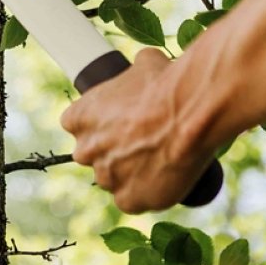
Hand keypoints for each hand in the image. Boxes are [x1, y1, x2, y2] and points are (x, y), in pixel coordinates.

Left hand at [60, 48, 213, 212]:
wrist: (190, 112)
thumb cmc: (165, 83)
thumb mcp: (144, 63)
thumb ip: (132, 73)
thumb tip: (143, 66)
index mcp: (80, 116)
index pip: (75, 123)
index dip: (97, 122)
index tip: (116, 120)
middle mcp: (86, 149)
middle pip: (92, 153)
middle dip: (111, 148)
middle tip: (140, 138)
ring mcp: (106, 177)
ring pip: (113, 178)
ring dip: (129, 171)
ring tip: (158, 156)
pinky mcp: (129, 201)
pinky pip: (132, 200)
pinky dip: (146, 192)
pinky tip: (163, 175)